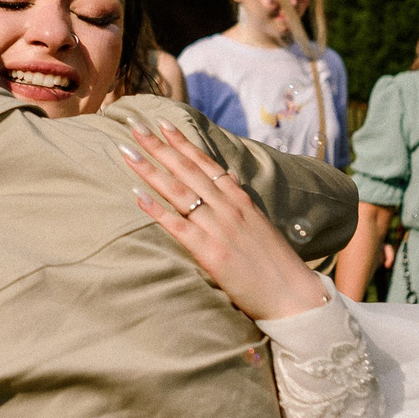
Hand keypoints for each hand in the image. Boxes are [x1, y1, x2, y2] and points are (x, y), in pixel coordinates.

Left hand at [123, 124, 328, 324]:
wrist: (292, 294)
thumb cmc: (275, 262)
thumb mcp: (259, 222)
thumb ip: (240, 199)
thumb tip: (228, 176)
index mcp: (240, 199)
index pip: (205, 163)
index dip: (182, 142)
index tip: (161, 122)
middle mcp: (228, 207)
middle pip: (186, 170)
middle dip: (158, 146)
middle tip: (133, 125)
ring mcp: (218, 228)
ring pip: (178, 191)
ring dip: (150, 169)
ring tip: (127, 152)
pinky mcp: (210, 252)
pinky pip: (178, 226)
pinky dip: (157, 209)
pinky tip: (137, 195)